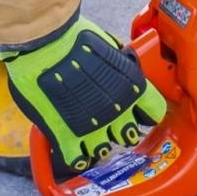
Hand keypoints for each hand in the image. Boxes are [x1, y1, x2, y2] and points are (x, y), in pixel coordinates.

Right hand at [2, 15, 166, 171]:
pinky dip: (76, 156)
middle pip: (129, 135)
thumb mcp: (108, 46)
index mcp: (133, 86)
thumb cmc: (73, 37)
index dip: (144, 112)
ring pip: (103, 150)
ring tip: (86, 132)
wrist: (42, 41)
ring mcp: (92, 128)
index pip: (154, 111)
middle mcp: (118, 111)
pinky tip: (73, 147)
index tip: (136, 111)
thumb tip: (119, 67)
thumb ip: (117, 65)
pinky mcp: (65, 137)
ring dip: (97, 143)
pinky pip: (78, 159)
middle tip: (107, 120)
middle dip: (119, 128)